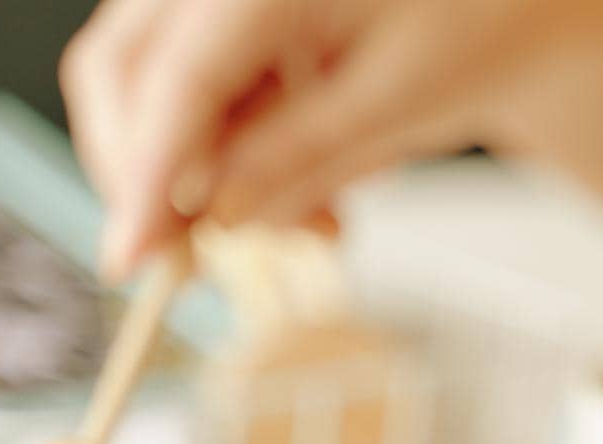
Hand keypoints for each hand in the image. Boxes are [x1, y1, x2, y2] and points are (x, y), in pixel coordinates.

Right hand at [60, 0, 602, 279]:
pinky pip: (190, 78)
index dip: (147, 176)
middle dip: (152, 175)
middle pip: (126, 66)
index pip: (180, 76)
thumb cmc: (477, 25)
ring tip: (317, 225)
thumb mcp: (398, 102)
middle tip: (196, 259)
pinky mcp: (223, 7)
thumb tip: (218, 215)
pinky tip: (312, 185)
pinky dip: (234, 144)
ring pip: (148, 78)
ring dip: (207, 171)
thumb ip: (299, 156)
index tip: (130, 260)